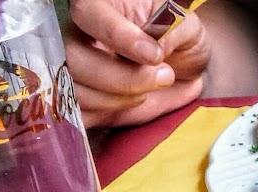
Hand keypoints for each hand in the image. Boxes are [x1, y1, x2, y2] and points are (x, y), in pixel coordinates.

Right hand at [65, 0, 209, 127]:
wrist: (180, 71)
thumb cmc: (177, 39)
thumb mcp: (185, 27)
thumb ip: (171, 30)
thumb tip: (156, 46)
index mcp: (100, 5)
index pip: (88, 13)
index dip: (118, 36)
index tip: (155, 55)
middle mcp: (77, 34)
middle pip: (73, 57)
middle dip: (122, 78)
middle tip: (163, 78)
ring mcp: (74, 69)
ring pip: (75, 90)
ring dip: (117, 100)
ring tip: (148, 92)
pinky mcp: (80, 100)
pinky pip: (77, 115)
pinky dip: (103, 115)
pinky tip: (128, 106)